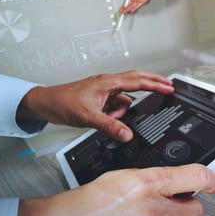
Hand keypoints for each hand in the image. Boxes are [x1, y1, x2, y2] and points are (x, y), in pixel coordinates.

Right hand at [14, 164, 214, 215]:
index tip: (213, 183)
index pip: (195, 178)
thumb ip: (154, 180)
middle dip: (186, 208)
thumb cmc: (82, 208)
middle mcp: (152, 213)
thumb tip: (177, 184)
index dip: (210, 179)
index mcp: (145, 185)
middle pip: (196, 211)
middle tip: (171, 207)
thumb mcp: (120, 179)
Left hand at [17, 70, 173, 142]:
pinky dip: (116, 113)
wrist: (45, 103)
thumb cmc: (62, 102)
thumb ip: (110, 126)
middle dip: (152, 84)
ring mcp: (104, 90)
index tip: (169, 87)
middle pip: (137, 81)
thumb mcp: (88, 117)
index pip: (138, 82)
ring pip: (125, 98)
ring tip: (110, 120)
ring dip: (123, 110)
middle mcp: (108, 83)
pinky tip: (106, 119)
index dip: (155, 84)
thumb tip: (127, 134)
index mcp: (108, 83)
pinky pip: (116, 104)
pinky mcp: (100, 97)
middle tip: (169, 87)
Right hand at [119, 0, 156, 14]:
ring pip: (133, 7)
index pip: (127, 3)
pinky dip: (135, 8)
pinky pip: (138, 6)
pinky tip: (132, 10)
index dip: (123, 6)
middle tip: (122, 12)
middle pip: (129, 6)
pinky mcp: (143, 1)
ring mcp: (139, 1)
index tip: (120, 9)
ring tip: (125, 12)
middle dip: (125, 9)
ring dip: (129, 10)